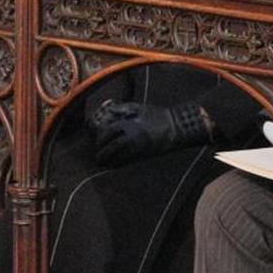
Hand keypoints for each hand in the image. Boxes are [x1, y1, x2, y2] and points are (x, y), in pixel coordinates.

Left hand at [91, 101, 208, 165]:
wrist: (174, 126)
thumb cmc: (157, 116)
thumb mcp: (138, 107)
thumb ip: (122, 108)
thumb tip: (108, 110)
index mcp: (127, 123)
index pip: (107, 132)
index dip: (100, 137)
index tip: (98, 140)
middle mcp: (129, 135)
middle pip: (108, 147)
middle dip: (101, 152)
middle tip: (98, 155)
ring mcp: (136, 146)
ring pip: (116, 156)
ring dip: (107, 160)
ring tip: (103, 162)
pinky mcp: (142, 154)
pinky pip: (126, 161)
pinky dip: (118, 164)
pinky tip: (114, 164)